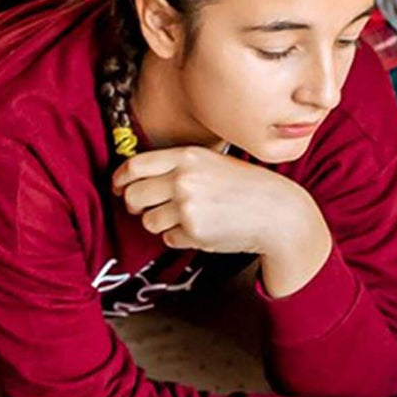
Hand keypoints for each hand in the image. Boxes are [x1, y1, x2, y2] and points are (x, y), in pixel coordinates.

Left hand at [112, 146, 323, 258]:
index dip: (120, 180)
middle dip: (135, 206)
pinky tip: (202, 230)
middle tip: (144, 210)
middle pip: (134, 196)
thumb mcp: (212, 163)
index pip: (134, 167)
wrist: (277, 212)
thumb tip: (138, 179)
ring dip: (161, 224)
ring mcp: (187, 206)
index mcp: (186, 157)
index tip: (120, 188)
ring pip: (149, 221)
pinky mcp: (194, 232)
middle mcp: (183, 179)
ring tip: (186, 220)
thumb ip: (178, 166)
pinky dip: (180, 238)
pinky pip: (169, 238)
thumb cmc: (248, 188)